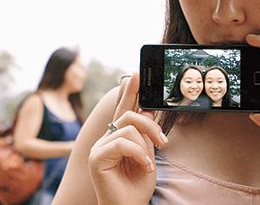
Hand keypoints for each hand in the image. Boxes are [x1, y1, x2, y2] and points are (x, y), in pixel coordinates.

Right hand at [88, 72, 167, 204]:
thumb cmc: (136, 186)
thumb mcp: (147, 154)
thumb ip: (145, 134)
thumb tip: (149, 109)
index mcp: (118, 136)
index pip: (124, 108)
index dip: (130, 90)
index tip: (137, 74)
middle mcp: (107, 138)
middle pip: (129, 114)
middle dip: (150, 125)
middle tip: (163, 142)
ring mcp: (99, 147)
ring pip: (128, 127)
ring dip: (145, 146)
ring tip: (148, 164)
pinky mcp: (96, 157)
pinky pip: (122, 143)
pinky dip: (138, 155)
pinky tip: (144, 167)